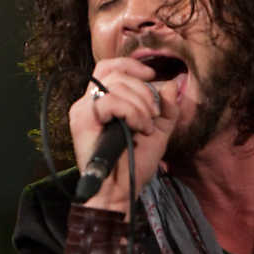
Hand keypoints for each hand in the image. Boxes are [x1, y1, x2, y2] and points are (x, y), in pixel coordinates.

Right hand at [68, 57, 180, 214]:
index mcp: (103, 102)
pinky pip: (111, 101)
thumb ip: (166, 108)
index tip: (151, 75)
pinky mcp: (82, 119)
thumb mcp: (158, 131)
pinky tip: (138, 128)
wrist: (122, 189)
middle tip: (153, 115)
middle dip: (144, 91)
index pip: (110, 67)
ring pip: (117, 85)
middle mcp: (89, 102)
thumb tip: (171, 83)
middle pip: (117, 73)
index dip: (131, 65)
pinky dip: (132, 112)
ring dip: (141, 105)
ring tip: (145, 127)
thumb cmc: (135, 164)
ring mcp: (84, 110)